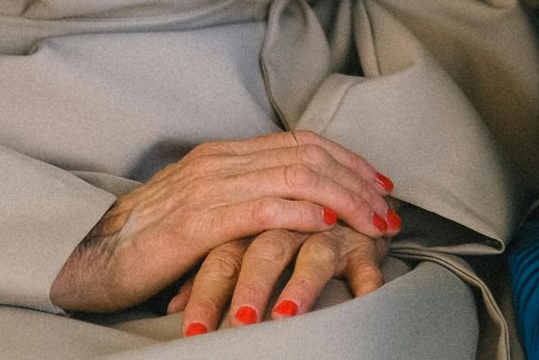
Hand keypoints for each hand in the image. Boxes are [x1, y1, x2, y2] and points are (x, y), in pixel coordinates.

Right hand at [48, 131, 397, 313]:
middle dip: (357, 180)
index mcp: (223, 155)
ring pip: (293, 177)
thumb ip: (247, 196)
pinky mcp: (194, 223)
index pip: (302, 143)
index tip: (381, 184)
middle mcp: (219, 162)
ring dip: (343, 197)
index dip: (348, 160)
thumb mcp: (206, 208)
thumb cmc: (150, 242)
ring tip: (372, 222)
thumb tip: (302, 203)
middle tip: (388, 210)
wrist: (90, 261)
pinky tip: (326, 223)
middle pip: (307, 156)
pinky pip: (259, 208)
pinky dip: (300, 212)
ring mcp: (206, 189)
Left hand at [168, 224, 389, 333]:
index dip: (208, 292)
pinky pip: (365, 260)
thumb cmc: (279, 236)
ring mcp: (329, 232)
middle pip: (267, 251)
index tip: (193, 330)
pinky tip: (363, 296)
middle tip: (241, 322)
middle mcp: (290, 226)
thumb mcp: (238, 250)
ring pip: (314, 255)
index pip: (224, 257)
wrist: (335, 209)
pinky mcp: (362, 242)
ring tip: (287, 315)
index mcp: (252, 223)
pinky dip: (366, 277)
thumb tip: (173, 307)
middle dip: (252, 287)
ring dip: (303, 283)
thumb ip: (210, 272)